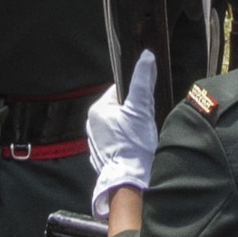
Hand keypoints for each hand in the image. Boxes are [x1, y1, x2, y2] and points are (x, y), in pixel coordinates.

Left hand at [86, 51, 160, 201]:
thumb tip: (147, 56)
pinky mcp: (100, 155)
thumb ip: (142, 81)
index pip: (119, 92)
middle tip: (142, 126)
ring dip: (129, 129)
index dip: (135, 98)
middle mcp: (91, 124)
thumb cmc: (135, 145)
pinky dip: (124, 143)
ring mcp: (94, 141)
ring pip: (117, 126)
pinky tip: (132, 149)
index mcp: (97, 110)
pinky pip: (114, 142)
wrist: (130, 180)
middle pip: (119, 109)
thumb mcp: (141, 109)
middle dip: (132, 115)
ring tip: (138, 139)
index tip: (143, 109)